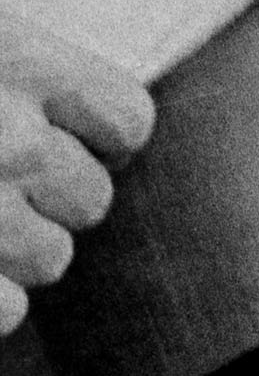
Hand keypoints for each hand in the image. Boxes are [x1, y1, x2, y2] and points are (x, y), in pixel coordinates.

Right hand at [0, 3, 149, 341]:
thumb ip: (36, 67)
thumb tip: (103, 102)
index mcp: (21, 62)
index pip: (128, 118)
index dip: (104, 137)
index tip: (75, 136)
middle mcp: (10, 141)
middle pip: (91, 199)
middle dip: (52, 197)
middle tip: (3, 178)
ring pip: (50, 259)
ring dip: (17, 249)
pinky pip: (6, 313)